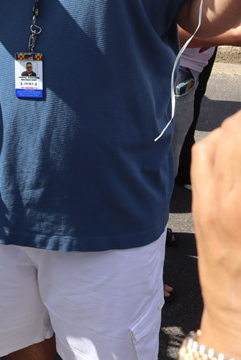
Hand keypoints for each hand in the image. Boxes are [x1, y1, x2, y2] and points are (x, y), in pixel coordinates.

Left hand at [192, 110, 240, 355]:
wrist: (233, 306)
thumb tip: (240, 157)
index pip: (240, 148)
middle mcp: (223, 199)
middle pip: (234, 137)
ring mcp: (205, 197)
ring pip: (217, 140)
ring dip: (235, 127)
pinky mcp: (197, 201)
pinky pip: (202, 156)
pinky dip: (217, 140)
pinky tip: (229, 141)